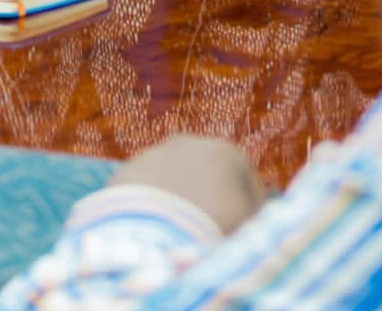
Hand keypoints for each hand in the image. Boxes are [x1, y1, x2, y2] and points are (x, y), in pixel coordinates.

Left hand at [109, 136, 262, 235]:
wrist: (152, 234)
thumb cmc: (213, 230)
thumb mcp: (249, 227)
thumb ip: (255, 218)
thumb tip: (257, 220)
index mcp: (228, 154)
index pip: (249, 187)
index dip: (250, 215)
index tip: (243, 236)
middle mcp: (190, 144)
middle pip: (208, 178)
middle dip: (210, 202)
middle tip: (208, 236)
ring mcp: (154, 155)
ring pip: (174, 182)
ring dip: (178, 204)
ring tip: (176, 237)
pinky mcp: (124, 173)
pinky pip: (145, 193)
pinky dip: (150, 208)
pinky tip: (152, 232)